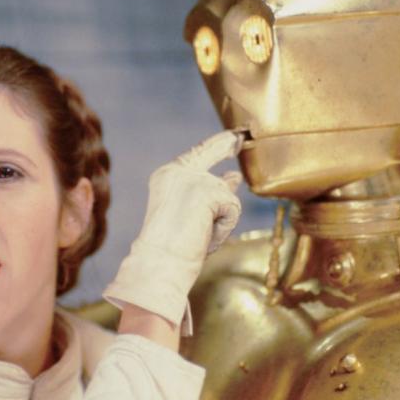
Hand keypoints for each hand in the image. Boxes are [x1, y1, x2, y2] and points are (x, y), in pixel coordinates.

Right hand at [104, 131, 242, 336]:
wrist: (160, 263)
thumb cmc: (173, 247)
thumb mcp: (193, 213)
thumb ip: (211, 191)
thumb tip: (234, 176)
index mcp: (166, 176)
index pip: (198, 154)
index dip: (218, 145)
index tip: (233, 136)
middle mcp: (177, 171)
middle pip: (215, 156)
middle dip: (226, 147)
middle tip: (239, 137)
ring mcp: (193, 179)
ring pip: (227, 196)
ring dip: (220, 221)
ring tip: (198, 236)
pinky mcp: (208, 192)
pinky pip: (232, 210)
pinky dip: (223, 229)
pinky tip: (203, 238)